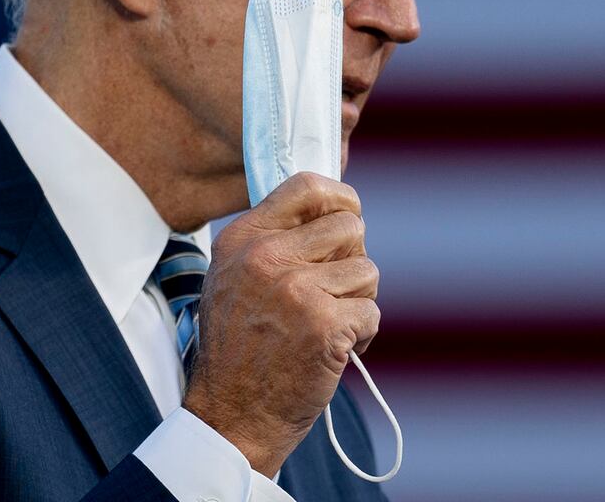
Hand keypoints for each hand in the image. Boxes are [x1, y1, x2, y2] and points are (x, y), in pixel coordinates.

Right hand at [182, 172, 379, 475]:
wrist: (231, 417)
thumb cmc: (240, 350)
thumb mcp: (233, 279)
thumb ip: (272, 241)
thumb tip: (329, 208)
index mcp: (243, 239)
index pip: (307, 186)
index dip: (340, 198)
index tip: (348, 216)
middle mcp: (267, 258)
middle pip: (350, 226)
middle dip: (353, 258)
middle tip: (335, 290)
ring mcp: (297, 290)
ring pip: (367, 270)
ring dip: (358, 300)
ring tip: (329, 325)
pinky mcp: (325, 325)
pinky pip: (372, 311)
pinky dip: (363, 334)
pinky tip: (334, 350)